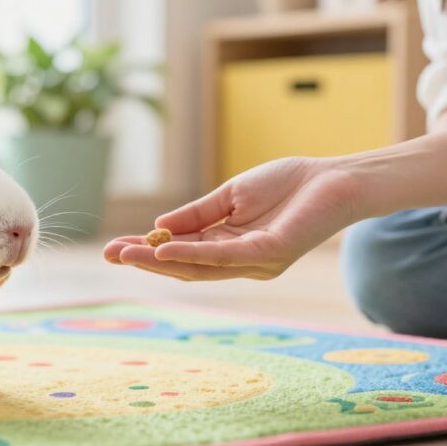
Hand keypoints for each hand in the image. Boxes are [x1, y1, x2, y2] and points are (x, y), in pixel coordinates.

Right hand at [103, 157, 362, 280]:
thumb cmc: (289, 184)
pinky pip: (225, 256)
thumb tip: (157, 228)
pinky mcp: (272, 253)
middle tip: (110, 255)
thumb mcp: (231, 196)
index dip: (148, 252)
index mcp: (231, 247)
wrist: (336, 178)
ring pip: (200, 266)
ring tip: (126, 254)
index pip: (184, 254)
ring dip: (160, 262)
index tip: (114, 247)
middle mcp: (243, 262)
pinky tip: (166, 251)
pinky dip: (194, 254)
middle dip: (146, 261)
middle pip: (186, 267)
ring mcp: (257, 262)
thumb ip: (196, 215)